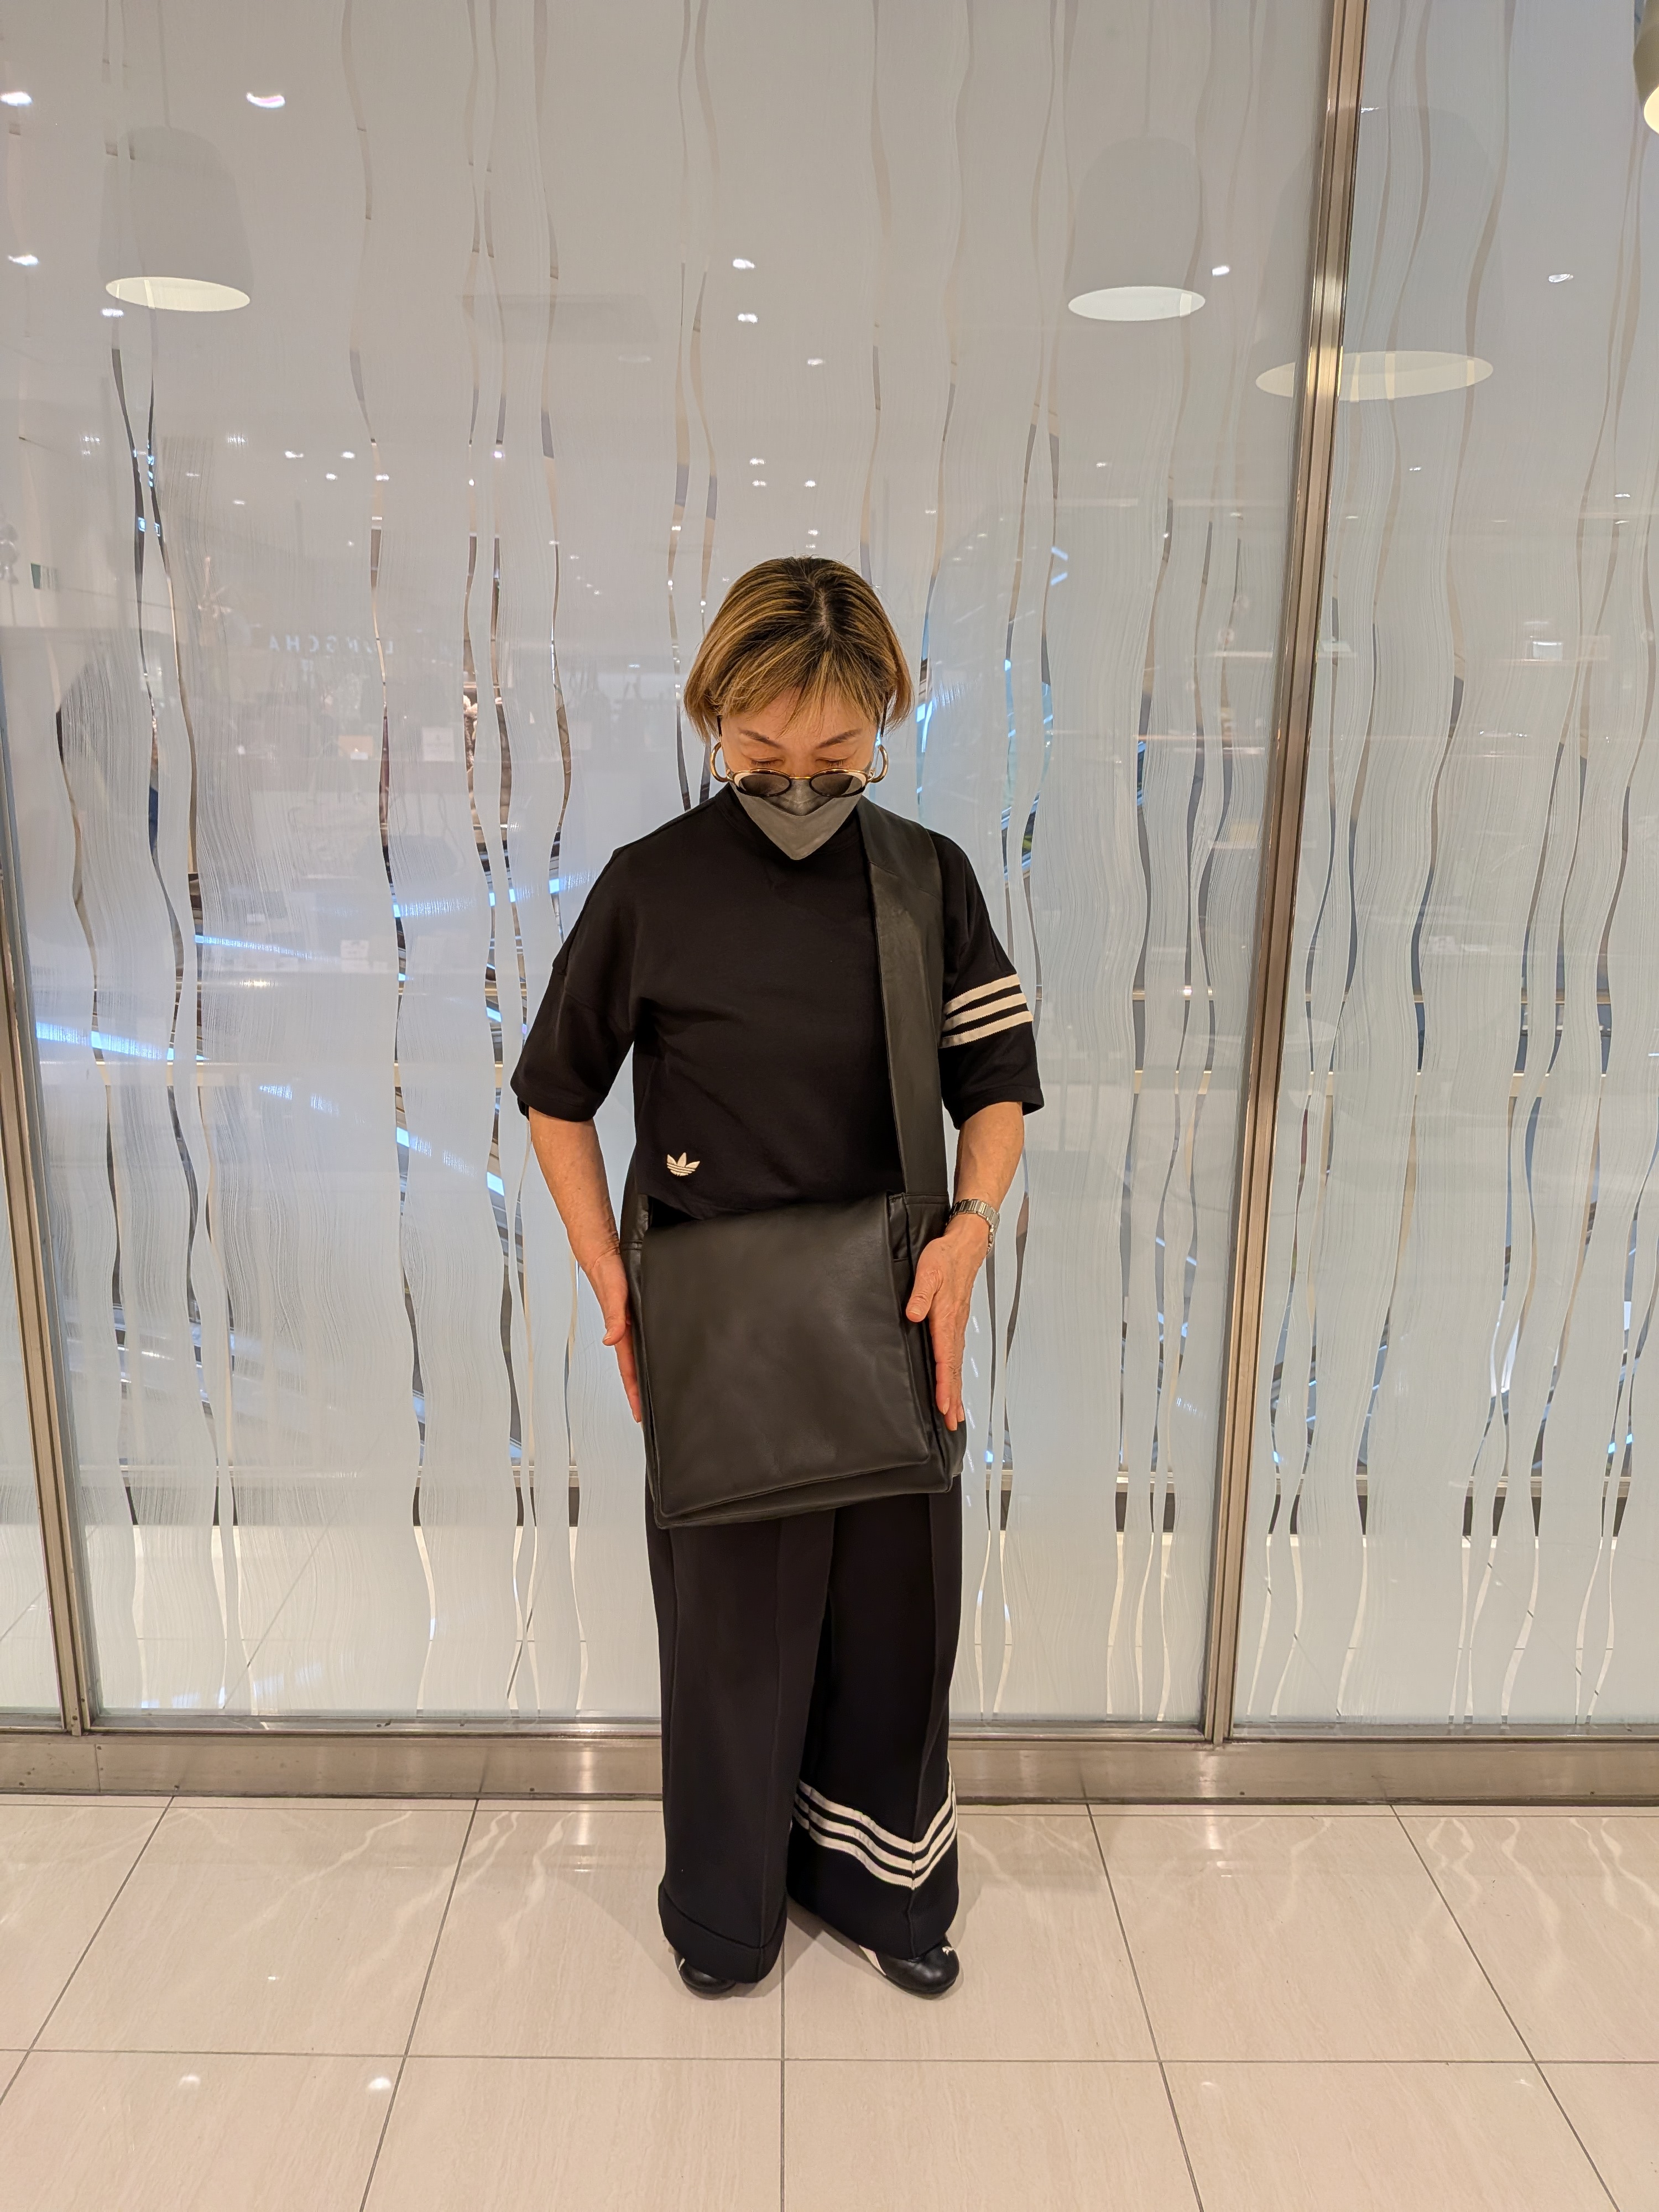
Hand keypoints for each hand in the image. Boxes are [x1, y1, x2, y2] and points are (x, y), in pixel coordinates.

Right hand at [585, 1248, 641, 1423]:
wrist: (602, 1250)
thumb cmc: (606, 1268)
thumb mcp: (614, 1291)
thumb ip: (614, 1314)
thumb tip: (611, 1339)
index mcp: (622, 1329)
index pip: (629, 1367)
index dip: (634, 1390)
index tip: (639, 1411)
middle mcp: (625, 1328)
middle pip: (633, 1366)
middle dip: (638, 1390)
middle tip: (647, 1410)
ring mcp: (628, 1321)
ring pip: (637, 1353)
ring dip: (641, 1372)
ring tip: (651, 1389)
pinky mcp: (632, 1311)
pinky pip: (640, 1338)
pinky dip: (646, 1350)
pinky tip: (654, 1352)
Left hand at [905, 1215, 990, 1430]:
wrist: (965, 1246)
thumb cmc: (944, 1257)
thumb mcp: (928, 1271)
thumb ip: (920, 1293)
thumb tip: (913, 1314)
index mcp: (946, 1317)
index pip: (945, 1358)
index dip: (944, 1383)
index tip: (943, 1404)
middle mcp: (954, 1327)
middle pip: (954, 1369)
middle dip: (953, 1397)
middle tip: (951, 1423)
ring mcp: (957, 1327)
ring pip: (957, 1365)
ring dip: (957, 1391)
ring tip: (955, 1416)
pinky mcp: (956, 1324)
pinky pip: (957, 1356)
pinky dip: (957, 1375)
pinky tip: (955, 1386)